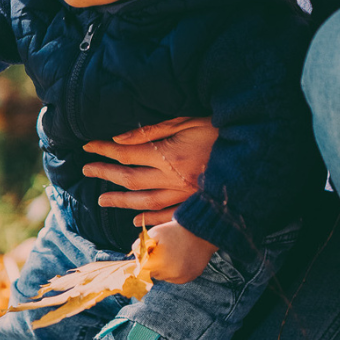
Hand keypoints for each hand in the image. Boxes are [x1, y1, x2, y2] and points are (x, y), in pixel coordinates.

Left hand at [83, 116, 218, 225]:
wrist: (253, 155)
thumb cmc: (220, 129)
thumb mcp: (187, 120)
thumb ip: (153, 130)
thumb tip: (120, 138)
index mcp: (168, 155)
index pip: (127, 153)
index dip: (104, 149)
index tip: (87, 146)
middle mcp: (171, 178)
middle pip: (129, 178)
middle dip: (105, 174)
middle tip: (86, 170)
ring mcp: (183, 195)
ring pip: (143, 201)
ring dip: (119, 200)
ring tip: (100, 199)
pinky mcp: (194, 204)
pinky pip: (166, 216)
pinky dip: (148, 219)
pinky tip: (133, 220)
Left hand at [146, 220, 217, 283]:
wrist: (201, 231)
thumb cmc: (175, 230)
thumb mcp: (155, 232)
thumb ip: (140, 245)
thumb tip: (134, 256)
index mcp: (158, 262)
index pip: (142, 269)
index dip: (144, 259)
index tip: (149, 252)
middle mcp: (170, 273)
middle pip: (153, 274)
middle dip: (154, 264)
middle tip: (163, 251)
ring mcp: (181, 277)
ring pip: (165, 277)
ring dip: (165, 269)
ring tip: (172, 253)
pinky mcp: (190, 278)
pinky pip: (176, 278)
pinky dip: (176, 271)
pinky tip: (180, 258)